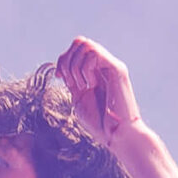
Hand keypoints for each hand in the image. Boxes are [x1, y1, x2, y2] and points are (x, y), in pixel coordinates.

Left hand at [55, 36, 142, 154]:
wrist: (117, 136)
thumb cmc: (100, 123)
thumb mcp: (78, 99)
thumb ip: (72, 82)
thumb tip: (62, 67)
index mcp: (95, 72)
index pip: (76, 49)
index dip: (63, 60)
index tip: (60, 77)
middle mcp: (104, 65)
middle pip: (80, 42)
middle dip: (68, 61)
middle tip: (72, 82)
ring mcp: (111, 66)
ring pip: (85, 45)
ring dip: (76, 66)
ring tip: (83, 86)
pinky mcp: (117, 69)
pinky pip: (94, 54)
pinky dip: (86, 69)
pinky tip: (92, 85)